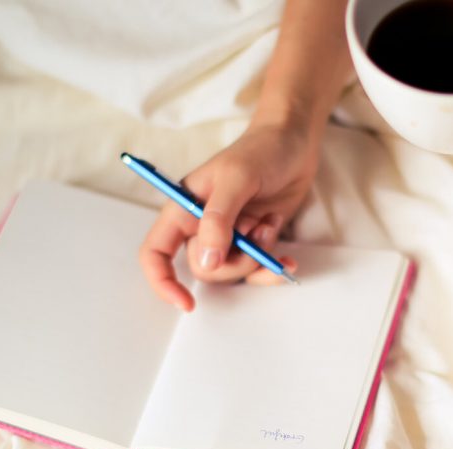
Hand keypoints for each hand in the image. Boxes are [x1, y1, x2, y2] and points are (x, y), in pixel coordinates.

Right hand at [140, 121, 317, 310]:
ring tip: (271, 225)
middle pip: (204, 268)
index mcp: (184, 208)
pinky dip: (273, 268)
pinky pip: (257, 271)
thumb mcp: (237, 178)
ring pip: (233, 272)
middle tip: (257, 233)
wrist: (296, 142)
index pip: (156, 252)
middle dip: (235, 261)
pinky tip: (288, 259)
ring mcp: (230, 236)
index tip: (186, 302)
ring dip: (258, 258)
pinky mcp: (255, 241)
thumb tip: (208, 262)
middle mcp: (202, 226)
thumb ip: (219, 219)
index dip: (162, 280)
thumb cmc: (261, 150)